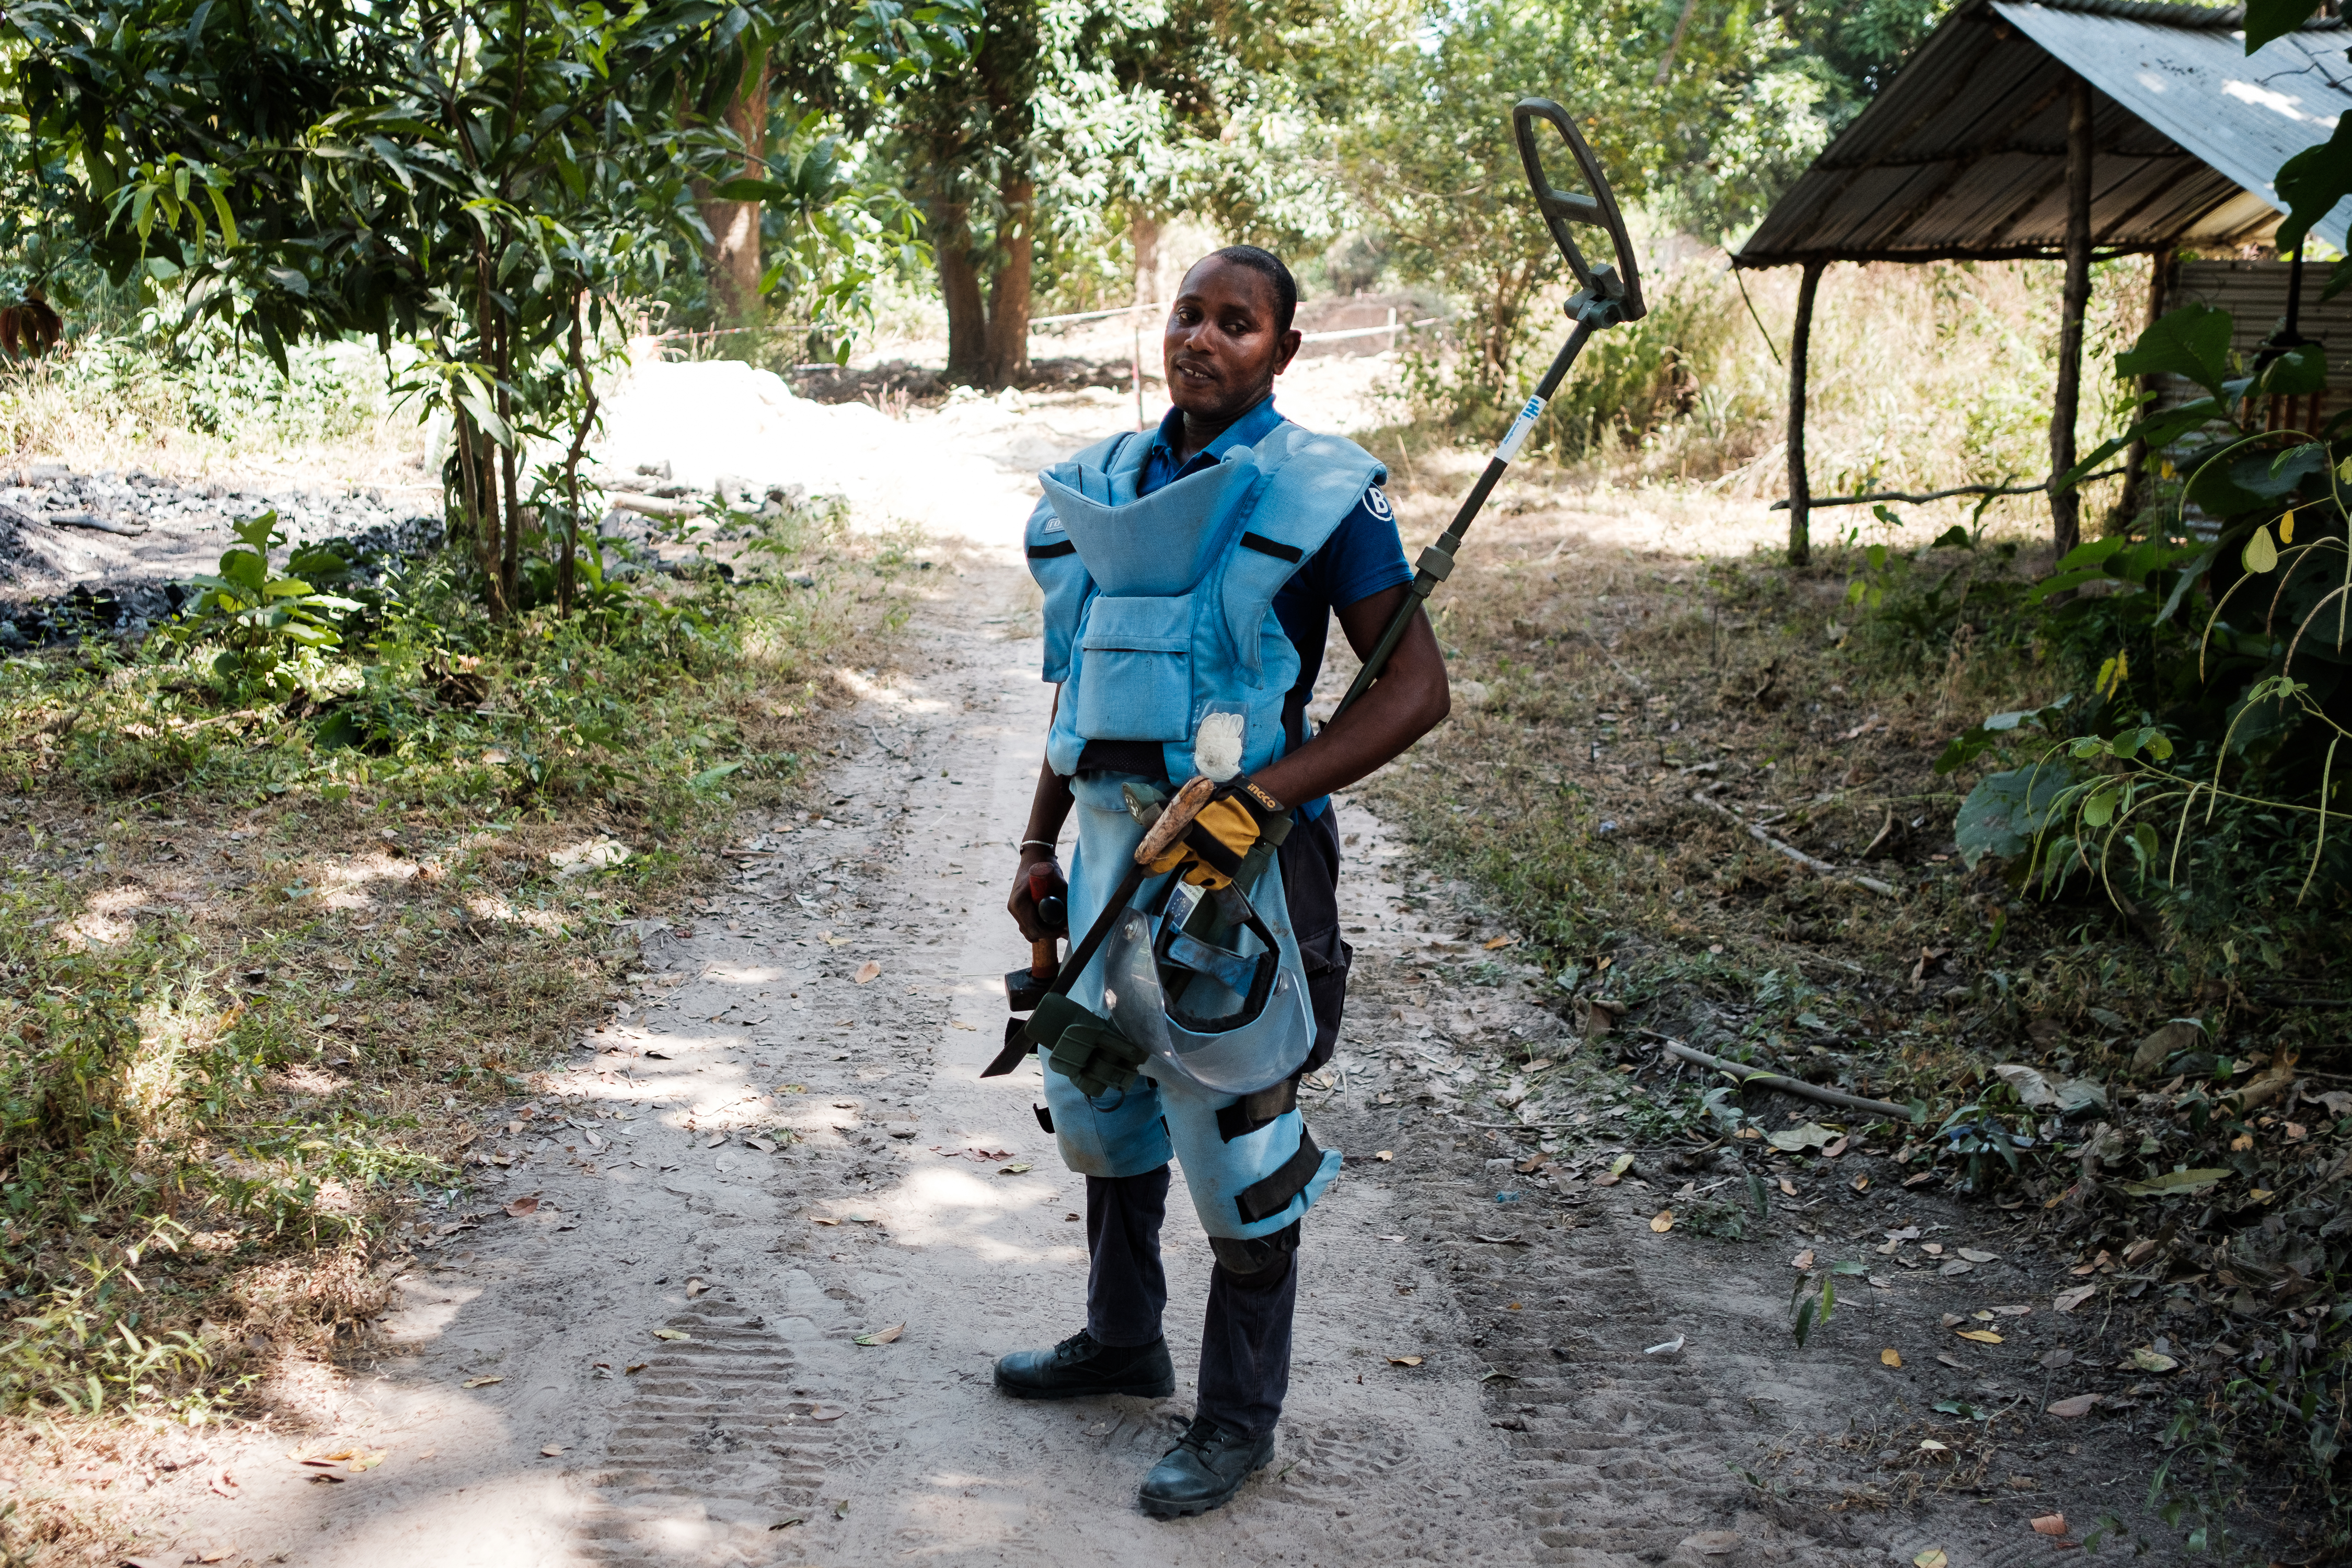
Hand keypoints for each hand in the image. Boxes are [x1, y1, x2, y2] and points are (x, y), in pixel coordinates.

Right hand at [1007, 847, 1060, 941]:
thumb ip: (1065, 905)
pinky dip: (1038, 926)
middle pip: (1031, 932)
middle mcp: (1013, 907)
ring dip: (1044, 930)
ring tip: (1058, 921)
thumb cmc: (1048, 869)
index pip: (1034, 927)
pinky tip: (1049, 919)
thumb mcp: (1060, 885)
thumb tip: (1071, 925)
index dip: (1051, 932)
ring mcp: (1013, 909)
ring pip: (1028, 931)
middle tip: (1064, 928)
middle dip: (1048, 933)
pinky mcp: (1016, 909)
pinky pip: (1027, 925)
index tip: (1064, 928)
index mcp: (1020, 902)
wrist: (1035, 857)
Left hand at [1142, 777, 1285, 889]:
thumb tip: (1149, 818)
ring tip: (1194, 862)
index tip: (1146, 868)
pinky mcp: (1227, 869)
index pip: (1164, 859)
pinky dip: (1208, 880)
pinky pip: (1212, 884)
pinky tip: (1207, 870)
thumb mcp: (1191, 806)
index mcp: (1189, 835)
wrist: (1245, 808)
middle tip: (1178, 858)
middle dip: (1174, 865)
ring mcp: (1213, 863)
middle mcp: (1199, 852)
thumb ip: (1172, 815)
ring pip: (1192, 879)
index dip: (1153, 866)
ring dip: (1190, 872)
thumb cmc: (1216, 804)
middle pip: (1177, 869)